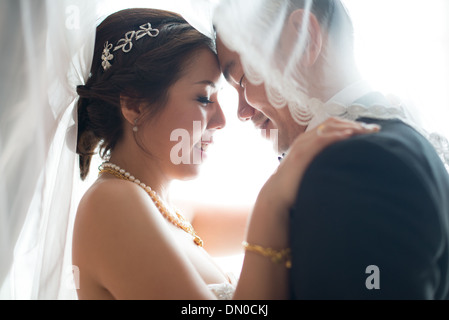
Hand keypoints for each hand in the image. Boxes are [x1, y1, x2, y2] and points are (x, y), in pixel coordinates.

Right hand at [258, 117, 380, 209]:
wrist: (276, 195)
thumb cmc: (295, 185)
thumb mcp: (311, 169)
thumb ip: (323, 162)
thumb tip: (342, 165)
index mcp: (308, 140)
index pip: (332, 125)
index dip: (350, 124)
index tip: (369, 130)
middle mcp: (305, 139)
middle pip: (333, 123)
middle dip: (355, 124)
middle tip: (374, 129)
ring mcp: (302, 145)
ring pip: (328, 128)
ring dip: (349, 127)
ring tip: (366, 130)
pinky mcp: (301, 154)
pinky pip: (320, 140)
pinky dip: (335, 135)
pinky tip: (349, 135)